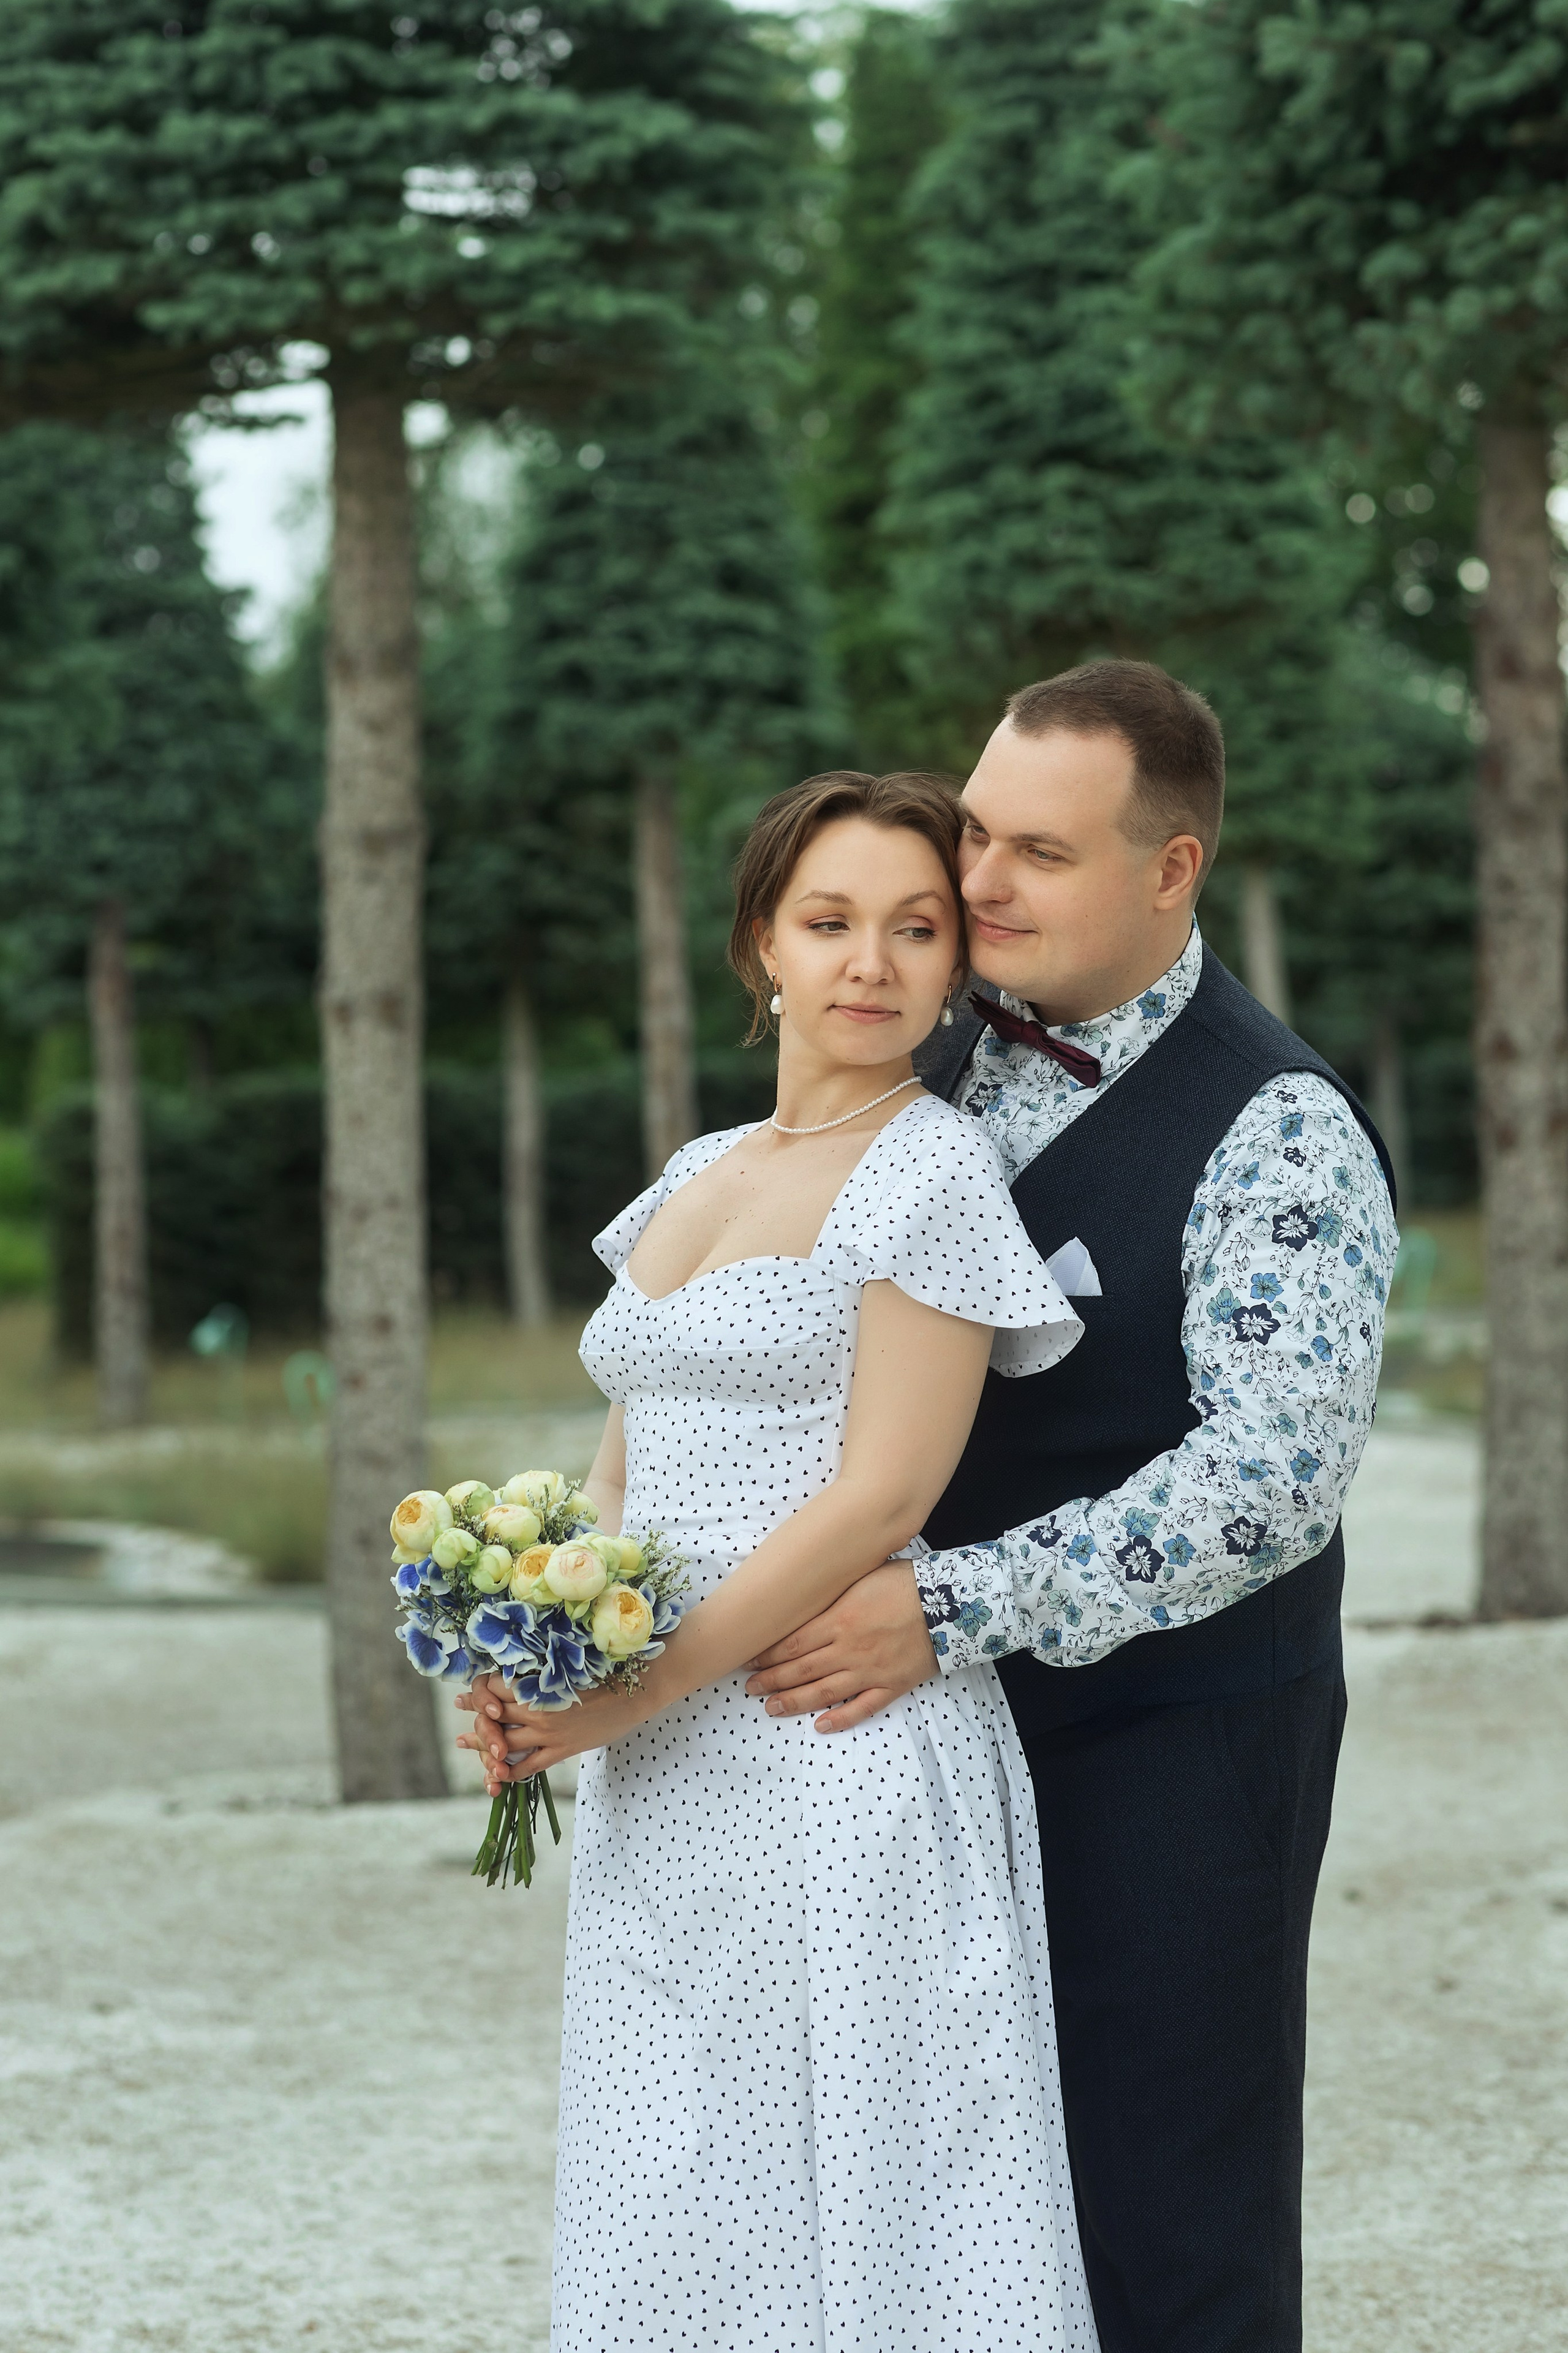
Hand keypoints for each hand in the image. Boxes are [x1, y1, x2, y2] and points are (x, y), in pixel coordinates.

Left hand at [459, 1677, 650, 1786]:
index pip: (497, 1688)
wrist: (637, 1692)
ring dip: (482, 1746)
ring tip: (463, 1743)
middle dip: (474, 1716)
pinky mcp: (563, 1750)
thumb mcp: (568, 1669)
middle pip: (495, 1716)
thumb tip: (517, 1673)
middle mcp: (539, 1710)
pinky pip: (529, 1766)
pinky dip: (510, 1772)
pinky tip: (498, 1775)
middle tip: (459, 1715)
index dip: (479, 1690)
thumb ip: (542, 1675)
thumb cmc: (605, 1673)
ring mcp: (550, 1733)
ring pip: (505, 1745)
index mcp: (539, 1686)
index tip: (466, 1692)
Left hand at [743, 1560, 937, 1731]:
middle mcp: (849, 1649)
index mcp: (838, 1620)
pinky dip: (841, 1719)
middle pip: (800, 1669)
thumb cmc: (905, 1582)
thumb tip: (806, 1592)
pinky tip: (820, 1726)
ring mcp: (869, 1671)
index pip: (792, 1642)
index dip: (766, 1654)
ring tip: (770, 1709)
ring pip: (823, 1692)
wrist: (950, 1604)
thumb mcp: (862, 1576)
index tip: (747, 1659)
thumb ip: (833, 1591)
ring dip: (794, 1702)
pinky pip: (862, 1707)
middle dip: (771, 1680)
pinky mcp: (891, 1685)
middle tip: (749, 1688)